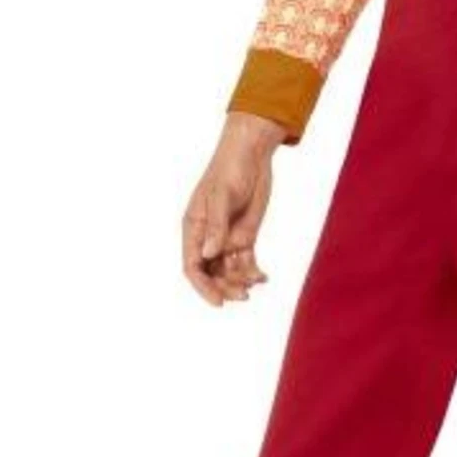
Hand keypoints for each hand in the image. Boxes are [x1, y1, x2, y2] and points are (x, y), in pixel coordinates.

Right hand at [181, 111, 285, 306]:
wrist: (251, 155)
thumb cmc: (229, 170)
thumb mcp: (221, 196)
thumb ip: (216, 226)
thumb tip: (208, 254)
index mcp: (194, 229)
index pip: (193, 266)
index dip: (203, 287)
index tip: (218, 302)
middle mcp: (208, 238)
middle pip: (211, 274)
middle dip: (225, 287)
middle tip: (243, 295)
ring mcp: (226, 238)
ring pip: (229, 271)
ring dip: (240, 281)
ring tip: (257, 281)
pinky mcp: (245, 236)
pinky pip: (246, 262)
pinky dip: (254, 273)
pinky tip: (263, 277)